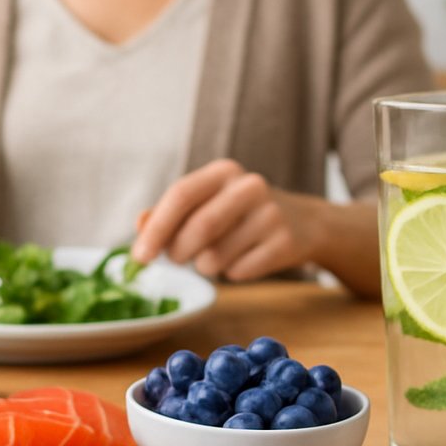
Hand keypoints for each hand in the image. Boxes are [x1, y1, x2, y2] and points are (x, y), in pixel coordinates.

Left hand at [130, 159, 321, 280]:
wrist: (305, 223)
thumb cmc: (240, 214)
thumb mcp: (208, 202)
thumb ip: (170, 213)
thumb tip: (140, 224)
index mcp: (223, 172)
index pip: (181, 194)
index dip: (156, 228)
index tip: (139, 257)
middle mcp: (249, 186)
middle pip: (199, 227)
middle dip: (178, 252)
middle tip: (176, 260)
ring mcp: (271, 214)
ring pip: (216, 257)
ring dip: (205, 266)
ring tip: (218, 255)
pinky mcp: (285, 243)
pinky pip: (239, 272)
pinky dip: (232, 273)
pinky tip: (244, 259)